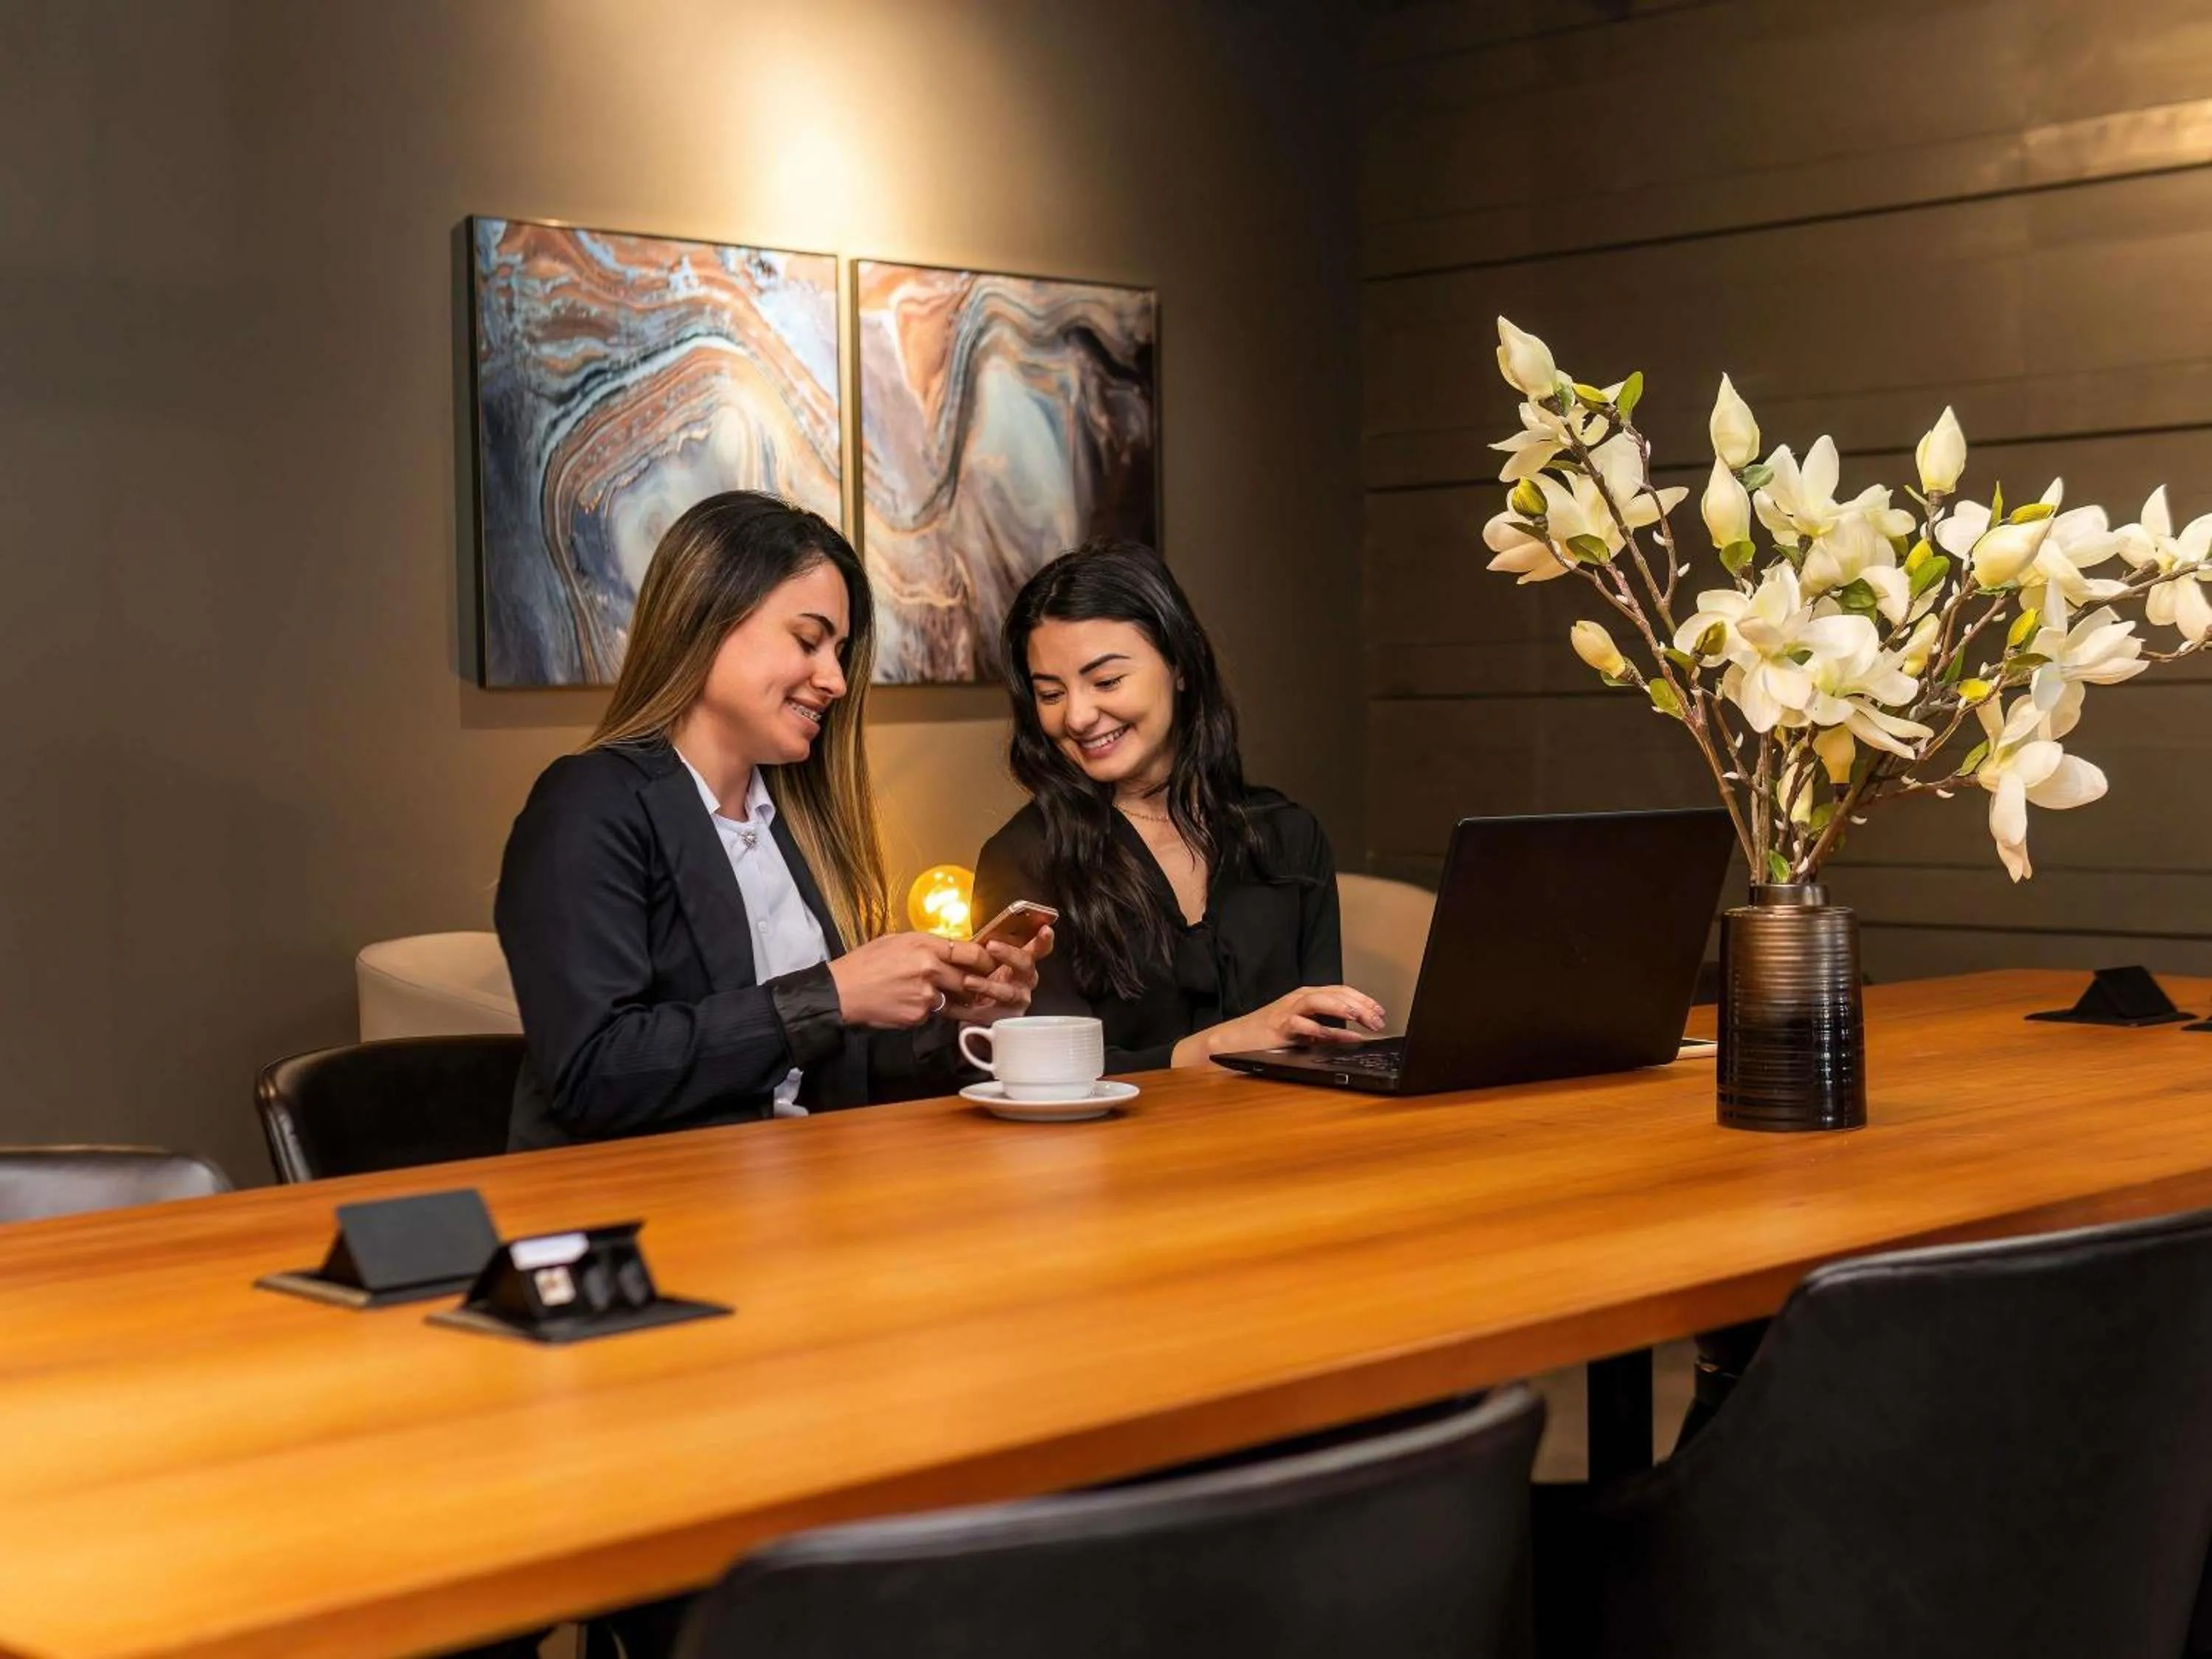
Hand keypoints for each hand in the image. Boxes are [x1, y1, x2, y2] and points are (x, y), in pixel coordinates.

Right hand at [827, 931, 981, 1028]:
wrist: (842, 991)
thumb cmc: (865, 963)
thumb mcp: (896, 941)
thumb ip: (926, 945)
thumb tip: (950, 949)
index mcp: (925, 945)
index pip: (970, 952)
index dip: (985, 960)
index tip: (990, 964)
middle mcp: (930, 969)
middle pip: (967, 980)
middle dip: (969, 985)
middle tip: (966, 986)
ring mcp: (925, 995)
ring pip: (950, 999)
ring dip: (943, 998)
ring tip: (918, 992)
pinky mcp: (918, 1015)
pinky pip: (931, 1013)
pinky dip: (923, 1010)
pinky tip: (904, 1002)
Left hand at [943, 926, 1053, 1025]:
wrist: (974, 1009)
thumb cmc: (983, 977)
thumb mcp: (985, 959)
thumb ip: (985, 947)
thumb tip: (969, 933)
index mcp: (1022, 961)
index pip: (1038, 948)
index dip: (1043, 940)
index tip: (1045, 929)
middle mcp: (1025, 979)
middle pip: (1025, 964)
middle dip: (1009, 954)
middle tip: (991, 946)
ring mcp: (1017, 999)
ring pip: (1008, 992)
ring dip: (987, 985)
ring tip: (969, 981)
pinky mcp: (1005, 1018)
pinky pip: (990, 1013)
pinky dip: (974, 1010)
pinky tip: (960, 1006)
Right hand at [1173, 984, 1387, 1066]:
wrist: (1234, 1039)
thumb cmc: (1270, 1036)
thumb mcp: (1304, 1033)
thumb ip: (1327, 1033)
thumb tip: (1354, 1038)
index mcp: (1307, 997)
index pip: (1341, 992)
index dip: (1363, 1000)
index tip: (1381, 1013)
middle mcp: (1299, 998)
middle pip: (1336, 993)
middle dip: (1360, 1005)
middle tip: (1379, 1019)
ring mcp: (1288, 1009)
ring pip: (1320, 1000)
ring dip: (1343, 1008)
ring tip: (1362, 1017)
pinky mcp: (1277, 1024)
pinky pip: (1301, 1023)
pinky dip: (1319, 1029)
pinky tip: (1333, 1036)